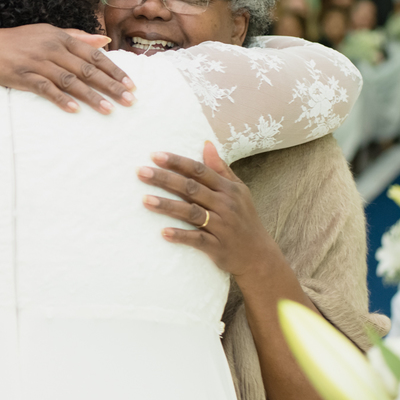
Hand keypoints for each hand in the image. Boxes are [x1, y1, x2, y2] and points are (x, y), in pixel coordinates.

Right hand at [0, 25, 133, 113]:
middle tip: (129, 100)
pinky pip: (46, 89)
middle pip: (87, 68)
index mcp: (60, 37)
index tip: (131, 84)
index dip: (114, 70)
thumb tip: (104, 41)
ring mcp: (37, 62)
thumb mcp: (47, 33)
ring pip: (71, 80)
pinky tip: (74, 110)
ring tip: (108, 110)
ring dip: (91, 96)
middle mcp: (52, 48)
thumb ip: (76, 36)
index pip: (94, 54)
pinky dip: (61, 99)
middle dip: (111, 85)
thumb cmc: (17, 42)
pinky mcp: (22, 75)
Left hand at [136, 142, 275, 277]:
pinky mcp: (218, 247)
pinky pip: (197, 239)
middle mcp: (226, 205)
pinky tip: (164, 232)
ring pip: (191, 212)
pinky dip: (181, 235)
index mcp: (229, 189)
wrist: (259, 255)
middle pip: (191, 188)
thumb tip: (206, 143)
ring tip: (144, 200)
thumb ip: (221, 168)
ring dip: (167, 206)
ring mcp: (222, 226)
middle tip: (141, 172)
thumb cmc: (244, 218)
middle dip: (165, 179)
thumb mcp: (239, 191)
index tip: (155, 155)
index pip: (199, 171)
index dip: (177, 162)